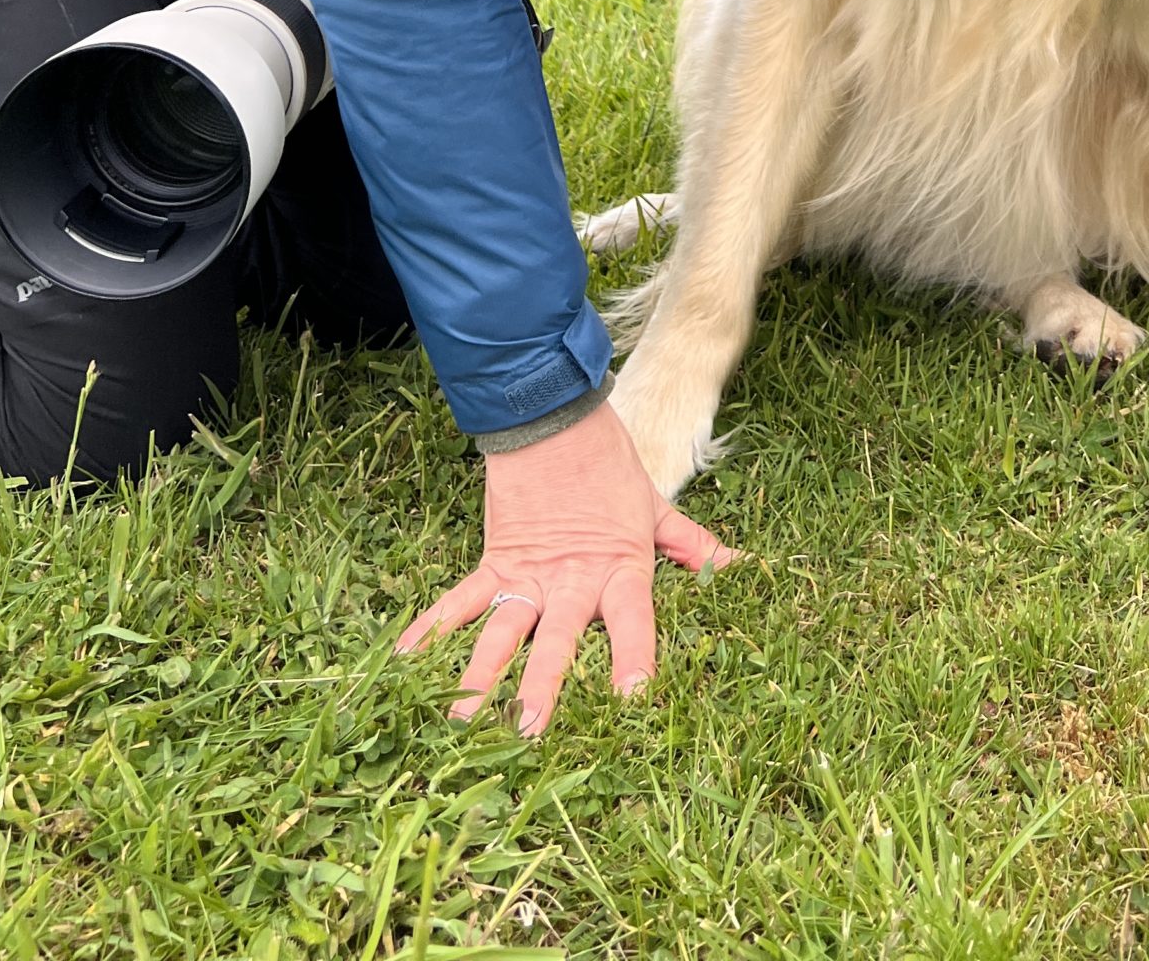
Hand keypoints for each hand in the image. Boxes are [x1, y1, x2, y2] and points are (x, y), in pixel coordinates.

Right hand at [395, 397, 734, 732]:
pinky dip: (429, 629)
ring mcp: (526, 574)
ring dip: (481, 675)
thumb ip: (694, 546)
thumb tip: (744, 568)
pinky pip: (458, 600)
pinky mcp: (493, 562)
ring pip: (502, 631)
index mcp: (618, 569)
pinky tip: (403, 661)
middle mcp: (570, 581)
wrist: (553, 418)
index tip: (632, 701)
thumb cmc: (609, 468)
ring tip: (461, 721)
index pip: (632, 621)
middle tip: (529, 731)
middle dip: (543, 686)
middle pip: (557, 639)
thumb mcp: (655, 509)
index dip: (633, 659)